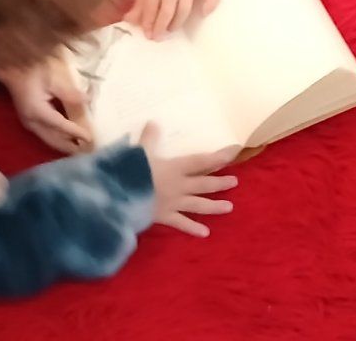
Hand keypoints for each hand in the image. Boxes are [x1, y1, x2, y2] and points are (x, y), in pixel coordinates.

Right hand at [0, 56, 93, 153]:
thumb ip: (70, 93)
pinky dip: (57, 139)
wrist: (12, 67)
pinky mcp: (29, 120)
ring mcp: (29, 123)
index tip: (90, 139)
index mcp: (38, 113)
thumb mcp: (53, 79)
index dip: (76, 133)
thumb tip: (89, 100)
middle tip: (87, 151)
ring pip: (49, 139)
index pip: (61, 127)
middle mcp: (32, 122)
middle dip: (70, 147)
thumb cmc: (32, 70)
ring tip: (79, 149)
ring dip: (63, 144)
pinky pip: (45, 134)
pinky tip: (67, 139)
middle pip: (54, 140)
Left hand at [127, 0, 220, 38]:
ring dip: (177, 23)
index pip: (151, 5)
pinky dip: (209, 5)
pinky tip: (202, 14)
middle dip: (161, 27)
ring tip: (170, 31)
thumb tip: (130, 21)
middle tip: (156, 37)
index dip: (147, 21)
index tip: (145, 33)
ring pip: (185, 7)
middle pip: (168, 9)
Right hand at [141, 123, 237, 237]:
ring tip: (229, 207)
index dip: (216, 158)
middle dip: (220, 183)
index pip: (200, 161)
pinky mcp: (165, 217)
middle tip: (235, 182)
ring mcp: (174, 203)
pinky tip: (206, 233)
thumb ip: (149, 139)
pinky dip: (193, 228)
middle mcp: (179, 186)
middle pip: (204, 184)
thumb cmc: (130, 172)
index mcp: (174, 168)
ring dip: (214, 206)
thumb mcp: (139, 153)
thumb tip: (153, 122)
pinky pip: (182, 224)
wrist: (120, 198)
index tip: (232, 154)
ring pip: (199, 205)